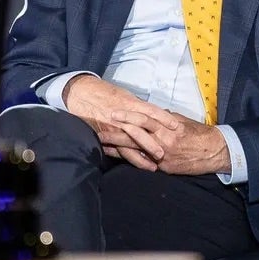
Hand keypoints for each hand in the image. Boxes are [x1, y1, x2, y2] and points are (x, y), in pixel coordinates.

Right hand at [63, 74, 179, 170]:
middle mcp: (123, 116)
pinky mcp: (105, 134)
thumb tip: (154, 114)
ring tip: (153, 167)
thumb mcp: (125, 95)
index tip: (176, 125)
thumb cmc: (106, 93)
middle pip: (142, 130)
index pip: (151, 111)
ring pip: (130, 145)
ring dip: (142, 157)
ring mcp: (114, 127)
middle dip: (153, 143)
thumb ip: (139, 106)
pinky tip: (135, 166)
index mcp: (130, 103)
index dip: (164, 118)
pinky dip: (126, 158)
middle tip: (166, 153)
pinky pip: (117, 149)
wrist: (82, 93)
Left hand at [107, 110, 231, 175]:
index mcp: (167, 126)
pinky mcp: (165, 168)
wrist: (215, 151)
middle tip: (99, 128)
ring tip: (102, 143)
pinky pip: (144, 163)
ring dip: (117, 147)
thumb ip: (164, 117)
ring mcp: (163, 156)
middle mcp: (163, 141)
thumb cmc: (198, 133)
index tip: (114, 113)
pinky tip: (117, 158)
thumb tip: (150, 112)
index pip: (144, 119)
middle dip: (116, 132)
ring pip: (136, 150)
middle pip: (135, 135)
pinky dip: (130, 160)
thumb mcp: (181, 120)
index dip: (128, 116)